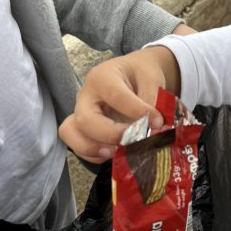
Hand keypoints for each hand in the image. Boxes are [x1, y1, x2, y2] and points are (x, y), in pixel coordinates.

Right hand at [59, 25, 193, 162]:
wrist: (134, 75)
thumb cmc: (140, 74)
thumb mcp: (151, 78)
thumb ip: (153, 100)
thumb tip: (154, 126)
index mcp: (103, 77)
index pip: (116, 96)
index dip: (137, 112)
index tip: (158, 122)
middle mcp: (86, 96)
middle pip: (85, 120)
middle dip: (111, 135)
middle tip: (136, 140)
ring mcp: (81, 113)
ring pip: (72, 133)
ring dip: (95, 148)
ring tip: (119, 152)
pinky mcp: (83, 130)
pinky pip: (78, 147)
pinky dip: (94, 155)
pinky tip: (115, 153)